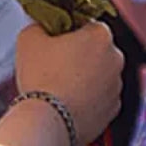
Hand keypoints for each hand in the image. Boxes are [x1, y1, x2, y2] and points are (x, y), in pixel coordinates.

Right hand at [14, 22, 122, 142]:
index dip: (69, 32)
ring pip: (99, 75)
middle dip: (79, 55)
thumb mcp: (28, 38)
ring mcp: (117, 86)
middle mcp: (116, 58)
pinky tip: (67, 101)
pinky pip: (100, 97)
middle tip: (55, 64)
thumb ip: (40, 25)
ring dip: (84, 77)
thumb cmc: (41, 77)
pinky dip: (87, 98)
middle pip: (96, 50)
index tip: (55, 41)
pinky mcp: (113, 109)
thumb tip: (42, 27)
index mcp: (100, 35)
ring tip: (58, 86)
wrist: (50, 120)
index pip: (87, 24)